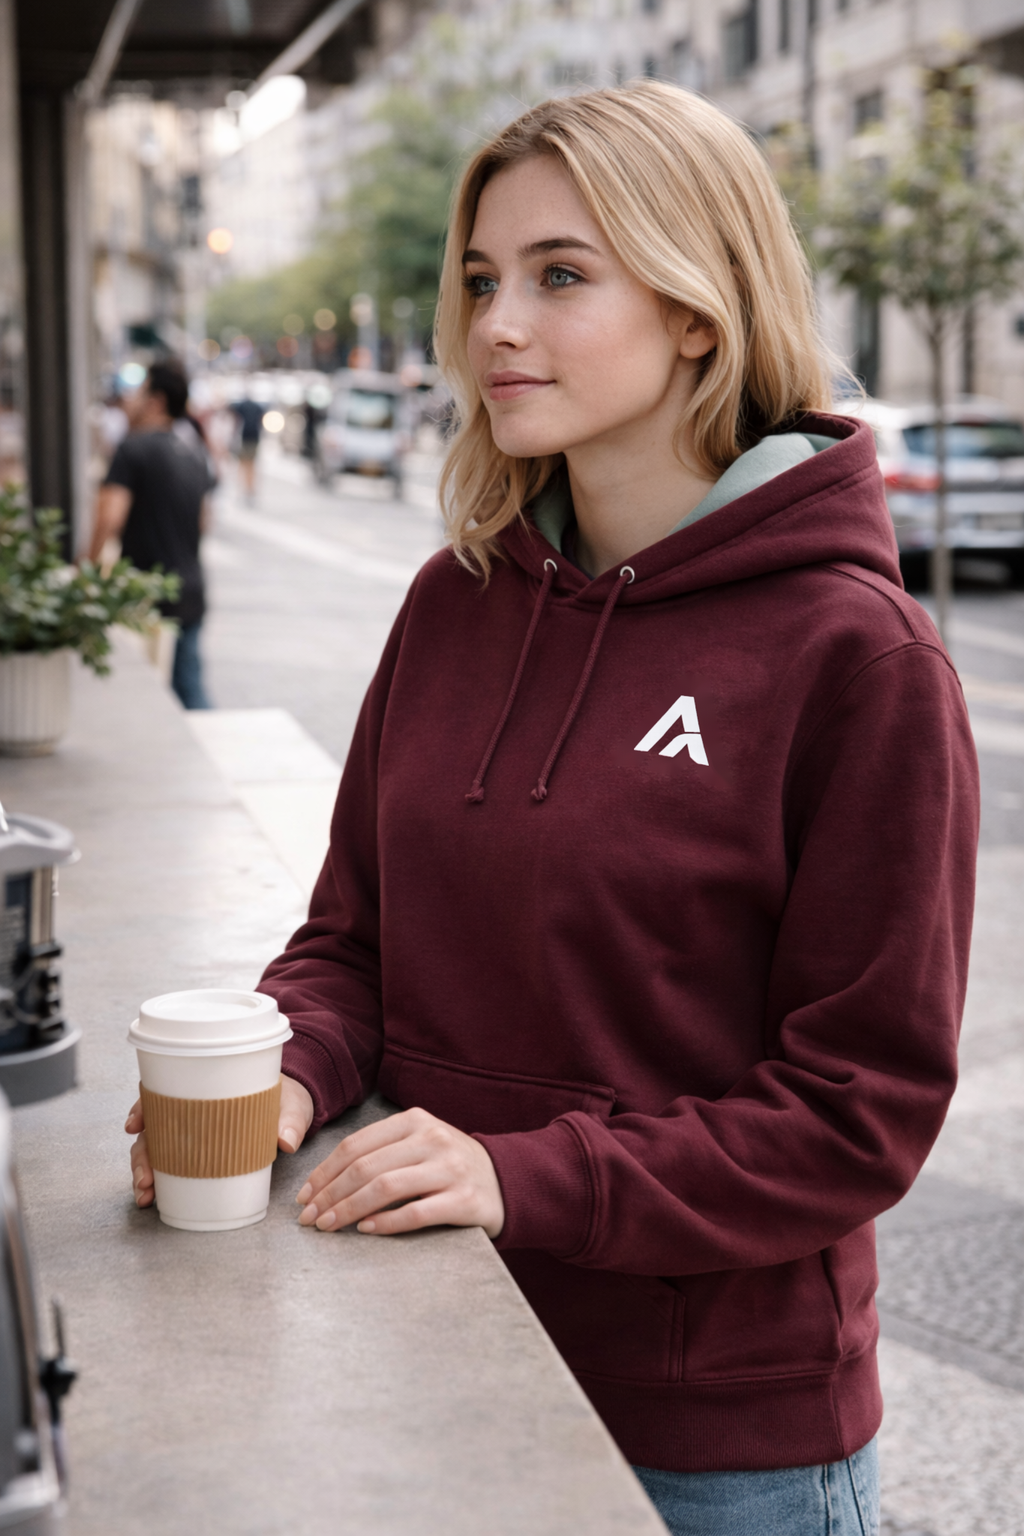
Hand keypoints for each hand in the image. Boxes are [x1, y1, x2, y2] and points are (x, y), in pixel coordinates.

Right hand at [125, 1073, 314, 1207]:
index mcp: (207, 1090)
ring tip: (146, 1193)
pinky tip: (152, 1195)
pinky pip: (171, 1165)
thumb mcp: (291, 1105)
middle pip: (153, 1129)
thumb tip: (286, 1141)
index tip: (136, 1125)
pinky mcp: (199, 1154)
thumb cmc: (286, 1099)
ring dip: (144, 1171)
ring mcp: (191, 1134)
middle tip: (145, 1178)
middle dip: (142, 1154)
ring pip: (155, 1150)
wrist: (292, 1110)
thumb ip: (289, 1120)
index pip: (164, 1094)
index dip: (144, 1107)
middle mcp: (190, 1111)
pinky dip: (158, 1180)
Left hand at [295, 1107, 504, 1238]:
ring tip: (329, 1226)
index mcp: (414, 1121)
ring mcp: (450, 1169)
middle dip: (329, 1195)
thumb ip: (381, 1153)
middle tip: (309, 1218)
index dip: (324, 1172)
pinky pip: (416, 1213)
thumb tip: (324, 1183)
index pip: (356, 1145)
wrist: (506, 1181)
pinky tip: (366, 1230)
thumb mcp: (419, 1144)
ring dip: (349, 1210)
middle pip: (365, 1167)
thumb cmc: (449, 1165)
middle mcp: (432, 1139)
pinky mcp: (464, 1200)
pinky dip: (386, 1223)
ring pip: (385, 1188)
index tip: (304, 1196)